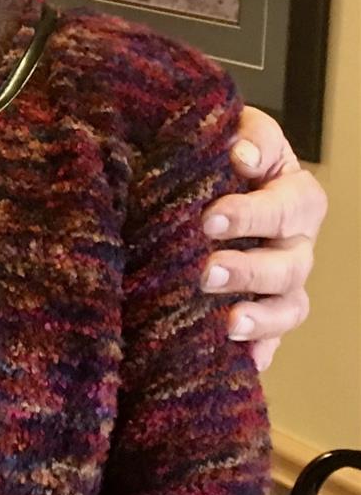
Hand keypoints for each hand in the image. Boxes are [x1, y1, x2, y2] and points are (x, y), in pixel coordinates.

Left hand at [201, 105, 324, 369]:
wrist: (197, 181)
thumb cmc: (218, 154)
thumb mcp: (231, 131)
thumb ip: (242, 134)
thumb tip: (241, 151)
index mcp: (294, 194)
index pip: (285, 206)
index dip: (252, 214)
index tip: (210, 219)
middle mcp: (297, 242)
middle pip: (288, 264)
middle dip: (247, 270)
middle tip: (206, 272)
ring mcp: (284, 282)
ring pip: (289, 307)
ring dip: (260, 317)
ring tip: (228, 323)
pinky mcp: (264, 312)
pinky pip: (273, 340)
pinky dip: (261, 351)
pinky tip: (244, 362)